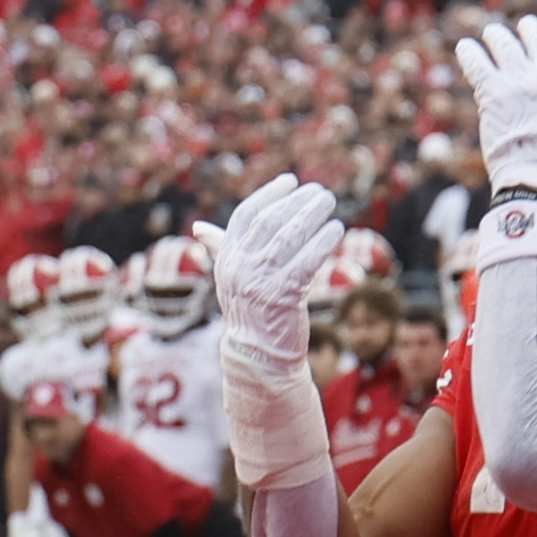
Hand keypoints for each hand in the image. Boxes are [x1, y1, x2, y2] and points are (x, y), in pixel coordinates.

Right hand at [199, 173, 340, 376]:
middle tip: (319, 190)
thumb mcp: (231, 278)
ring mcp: (260, 282)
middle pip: (269, 222)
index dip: (268, 194)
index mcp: (227, 259)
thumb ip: (220, 250)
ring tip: (328, 202)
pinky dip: (323, 242)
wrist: (258, 355)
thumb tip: (200, 228)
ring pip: (289, 238)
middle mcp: (240, 268)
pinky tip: (335, 230)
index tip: (290, 181)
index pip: (245, 216)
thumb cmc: (250, 311)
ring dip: (312, 216)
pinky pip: (307, 261)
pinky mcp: (283, 297)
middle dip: (296, 202)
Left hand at [451, 19, 536, 198]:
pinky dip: (469, 53)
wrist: (535, 176)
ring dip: (497, 36)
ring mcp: (519, 80)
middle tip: (523, 28)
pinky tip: (464, 47)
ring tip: (491, 34)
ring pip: (504, 44)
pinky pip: (477, 62)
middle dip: (529, 30)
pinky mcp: (492, 90)